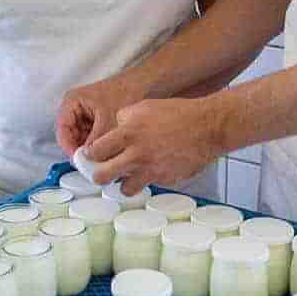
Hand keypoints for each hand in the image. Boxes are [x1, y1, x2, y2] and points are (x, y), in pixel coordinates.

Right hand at [55, 79, 143, 158]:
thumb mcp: (108, 119)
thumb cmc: (124, 92)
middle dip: (79, 150)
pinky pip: (89, 136)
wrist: (141, 84)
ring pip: (79, 138)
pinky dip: (95, 144)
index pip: (62, 130)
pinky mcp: (93, 119)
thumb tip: (89, 159)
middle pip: (70, 136)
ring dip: (87, 148)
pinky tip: (104, 151)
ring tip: (98, 158)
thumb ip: (96, 140)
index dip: (69, 147)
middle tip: (88, 164)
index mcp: (72, 102)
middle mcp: (74, 108)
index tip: (78, 160)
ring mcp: (84, 114)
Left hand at [85, 96, 225, 195]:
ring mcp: (152, 170)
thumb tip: (112, 133)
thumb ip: (123, 120)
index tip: (88, 155)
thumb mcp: (143, 107)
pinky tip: (152, 169)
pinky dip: (147, 180)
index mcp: (128, 133)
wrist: (208, 126)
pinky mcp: (165, 180)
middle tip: (100, 171)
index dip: (89, 155)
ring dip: (123, 183)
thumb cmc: (177, 114)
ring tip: (126, 175)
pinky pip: (149, 185)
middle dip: (98, 175)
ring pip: (124, 189)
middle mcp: (137, 155)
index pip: (95, 150)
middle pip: (102, 176)